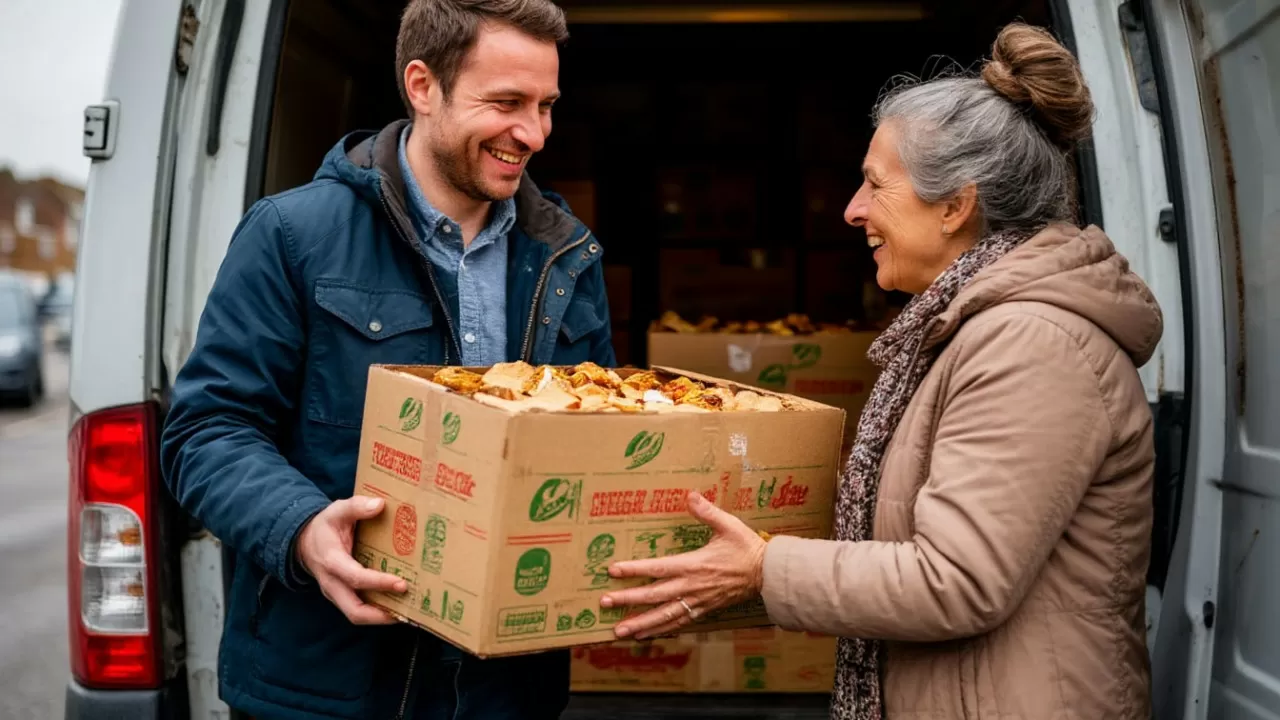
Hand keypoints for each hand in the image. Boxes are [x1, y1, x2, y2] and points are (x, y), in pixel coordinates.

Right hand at [296, 496, 406, 624]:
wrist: (305, 542)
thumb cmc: (325, 526)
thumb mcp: (337, 511)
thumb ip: (356, 506)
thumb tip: (379, 505)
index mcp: (331, 561)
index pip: (355, 578)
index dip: (378, 583)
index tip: (401, 584)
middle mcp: (332, 583)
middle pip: (354, 611)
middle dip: (381, 615)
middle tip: (409, 609)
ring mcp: (336, 593)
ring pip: (357, 615)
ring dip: (382, 617)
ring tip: (409, 612)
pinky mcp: (343, 597)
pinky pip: (360, 610)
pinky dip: (378, 612)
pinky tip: (400, 607)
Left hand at [600, 491, 765, 639]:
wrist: (767, 574)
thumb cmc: (747, 548)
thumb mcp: (728, 525)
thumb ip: (707, 511)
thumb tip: (690, 495)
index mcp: (693, 564)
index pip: (657, 568)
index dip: (634, 569)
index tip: (613, 570)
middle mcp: (691, 586)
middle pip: (654, 596)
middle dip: (628, 600)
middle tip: (604, 603)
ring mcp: (697, 601)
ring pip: (663, 616)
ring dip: (640, 623)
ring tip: (619, 631)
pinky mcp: (703, 609)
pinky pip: (678, 622)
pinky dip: (660, 629)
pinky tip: (645, 634)